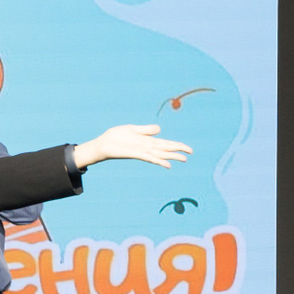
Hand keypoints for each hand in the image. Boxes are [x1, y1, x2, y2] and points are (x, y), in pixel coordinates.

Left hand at [72, 124, 192, 169]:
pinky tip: (166, 164)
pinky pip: (149, 157)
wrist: (103, 144)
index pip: (166, 144)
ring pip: (160, 154)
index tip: (188, 149)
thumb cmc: (116, 136)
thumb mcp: (133, 129)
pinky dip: (158, 160)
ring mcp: (141, 151)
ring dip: (171, 157)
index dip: (177, 145)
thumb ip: (146, 130)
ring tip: (183, 159)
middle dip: (178, 151)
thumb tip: (160, 129)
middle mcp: (146, 147)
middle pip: (166, 149)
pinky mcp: (135, 154)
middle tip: (190, 154)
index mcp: (147, 141)